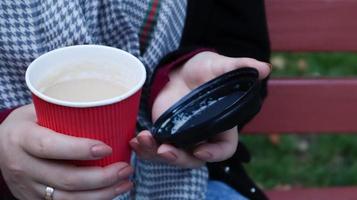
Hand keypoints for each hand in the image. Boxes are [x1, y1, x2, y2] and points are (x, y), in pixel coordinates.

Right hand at [0, 104, 132, 199]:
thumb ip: (65, 111)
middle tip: (126, 168)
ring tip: (125, 183)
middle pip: (66, 179)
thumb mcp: (38, 110)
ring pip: (68, 198)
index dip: (80, 149)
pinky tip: (109, 193)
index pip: (51, 146)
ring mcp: (28, 187)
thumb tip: (110, 110)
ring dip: (102, 194)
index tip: (106, 148)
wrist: (0, 147)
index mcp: (22, 138)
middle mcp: (22, 166)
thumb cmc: (27, 124)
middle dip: (102, 177)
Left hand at [130, 51, 270, 167]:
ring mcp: (181, 137)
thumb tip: (265, 67)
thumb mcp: (222, 66)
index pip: (224, 149)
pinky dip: (144, 148)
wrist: (183, 71)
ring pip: (171, 156)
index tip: (201, 151)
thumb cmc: (206, 71)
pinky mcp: (164, 132)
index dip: (214, 154)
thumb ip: (240, 67)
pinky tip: (134, 139)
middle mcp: (202, 136)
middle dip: (179, 158)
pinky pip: (154, 148)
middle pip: (193, 159)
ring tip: (142, 140)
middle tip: (165, 150)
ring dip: (155, 154)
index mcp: (220, 125)